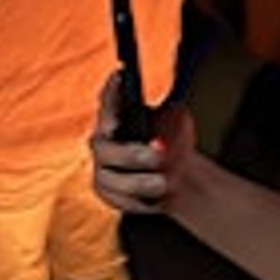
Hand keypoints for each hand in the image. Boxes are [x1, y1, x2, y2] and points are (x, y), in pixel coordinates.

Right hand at [90, 71, 193, 211]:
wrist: (178, 172)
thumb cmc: (173, 140)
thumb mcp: (177, 119)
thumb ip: (170, 114)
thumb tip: (165, 124)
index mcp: (115, 115)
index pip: (108, 101)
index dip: (111, 91)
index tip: (121, 79)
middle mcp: (101, 140)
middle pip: (105, 149)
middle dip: (133, 154)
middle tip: (159, 154)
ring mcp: (101, 168)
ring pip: (114, 180)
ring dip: (144, 182)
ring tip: (166, 182)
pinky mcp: (108, 193)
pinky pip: (121, 200)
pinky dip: (143, 200)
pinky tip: (158, 195)